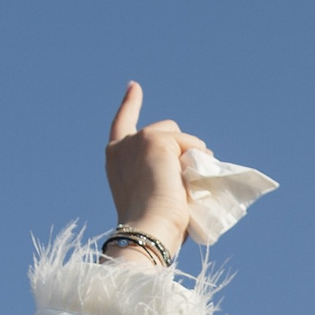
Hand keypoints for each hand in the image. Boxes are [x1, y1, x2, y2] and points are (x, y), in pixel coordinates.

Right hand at [103, 82, 203, 261]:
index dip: (130, 103)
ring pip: (179, 134)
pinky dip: (198, 157)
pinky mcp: (156, 140)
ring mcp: (138, 139)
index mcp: (116, 158)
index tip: (134, 86)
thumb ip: (163, 173)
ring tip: (188, 181)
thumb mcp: (154, 193)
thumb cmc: (155, 223)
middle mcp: (123, 144)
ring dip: (191, 153)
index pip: (122, 122)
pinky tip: (190, 177)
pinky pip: (191, 143)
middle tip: (186, 178)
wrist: (149, 227)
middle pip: (164, 129)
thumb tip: (197, 165)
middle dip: (181, 146)